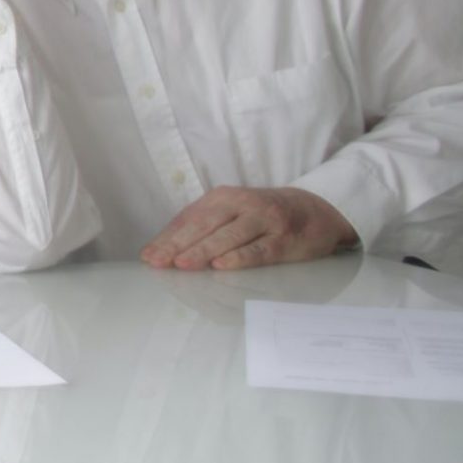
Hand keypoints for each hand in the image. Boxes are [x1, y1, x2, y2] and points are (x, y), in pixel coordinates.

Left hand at [141, 186, 357, 270]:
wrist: (314, 209)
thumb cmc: (261, 214)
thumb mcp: (230, 211)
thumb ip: (200, 226)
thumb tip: (162, 248)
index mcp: (222, 197)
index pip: (189, 218)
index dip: (167, 238)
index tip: (148, 256)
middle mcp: (241, 205)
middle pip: (205, 225)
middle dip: (178, 244)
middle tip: (158, 261)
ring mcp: (264, 220)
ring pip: (229, 236)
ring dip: (204, 251)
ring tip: (182, 264)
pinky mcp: (284, 239)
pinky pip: (259, 249)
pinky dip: (239, 257)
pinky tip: (221, 265)